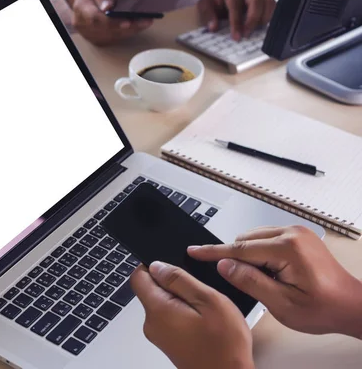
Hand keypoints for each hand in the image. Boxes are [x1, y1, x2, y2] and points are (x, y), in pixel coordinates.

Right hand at [57, 0, 151, 45]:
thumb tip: (107, 7)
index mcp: (81, 7)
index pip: (95, 18)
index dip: (111, 22)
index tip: (128, 22)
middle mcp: (82, 24)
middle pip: (106, 30)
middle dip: (127, 27)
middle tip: (145, 22)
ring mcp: (89, 35)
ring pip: (111, 37)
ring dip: (130, 31)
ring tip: (145, 23)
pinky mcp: (97, 40)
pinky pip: (114, 40)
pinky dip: (127, 34)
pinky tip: (138, 27)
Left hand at [131, 262, 253, 368]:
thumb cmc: (224, 346)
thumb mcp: (208, 301)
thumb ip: (180, 280)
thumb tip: (157, 265)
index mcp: (158, 310)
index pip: (138, 277)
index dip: (154, 266)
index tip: (173, 266)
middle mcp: (152, 324)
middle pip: (151, 290)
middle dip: (172, 284)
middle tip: (198, 290)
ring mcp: (159, 335)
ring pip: (162, 304)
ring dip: (181, 300)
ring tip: (204, 308)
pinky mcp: (168, 342)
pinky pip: (170, 318)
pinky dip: (184, 313)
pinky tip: (202, 320)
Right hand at [188, 226, 361, 338]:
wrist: (349, 306)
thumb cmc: (323, 308)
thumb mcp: (281, 303)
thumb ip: (249, 281)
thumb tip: (225, 265)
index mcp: (287, 248)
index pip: (239, 248)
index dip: (213, 252)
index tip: (194, 251)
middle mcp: (291, 234)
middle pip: (245, 241)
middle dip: (239, 260)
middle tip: (252, 284)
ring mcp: (295, 232)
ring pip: (254, 239)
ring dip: (251, 258)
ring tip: (269, 281)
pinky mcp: (297, 235)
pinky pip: (266, 238)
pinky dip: (261, 254)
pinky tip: (273, 272)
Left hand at [197, 0, 275, 39]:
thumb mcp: (206, 1)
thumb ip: (208, 14)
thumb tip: (213, 28)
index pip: (236, 5)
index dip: (236, 23)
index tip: (236, 37)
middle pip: (257, 1)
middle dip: (253, 21)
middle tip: (246, 35)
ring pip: (268, 3)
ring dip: (263, 19)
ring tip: (254, 32)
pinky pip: (273, 5)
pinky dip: (269, 17)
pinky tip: (261, 27)